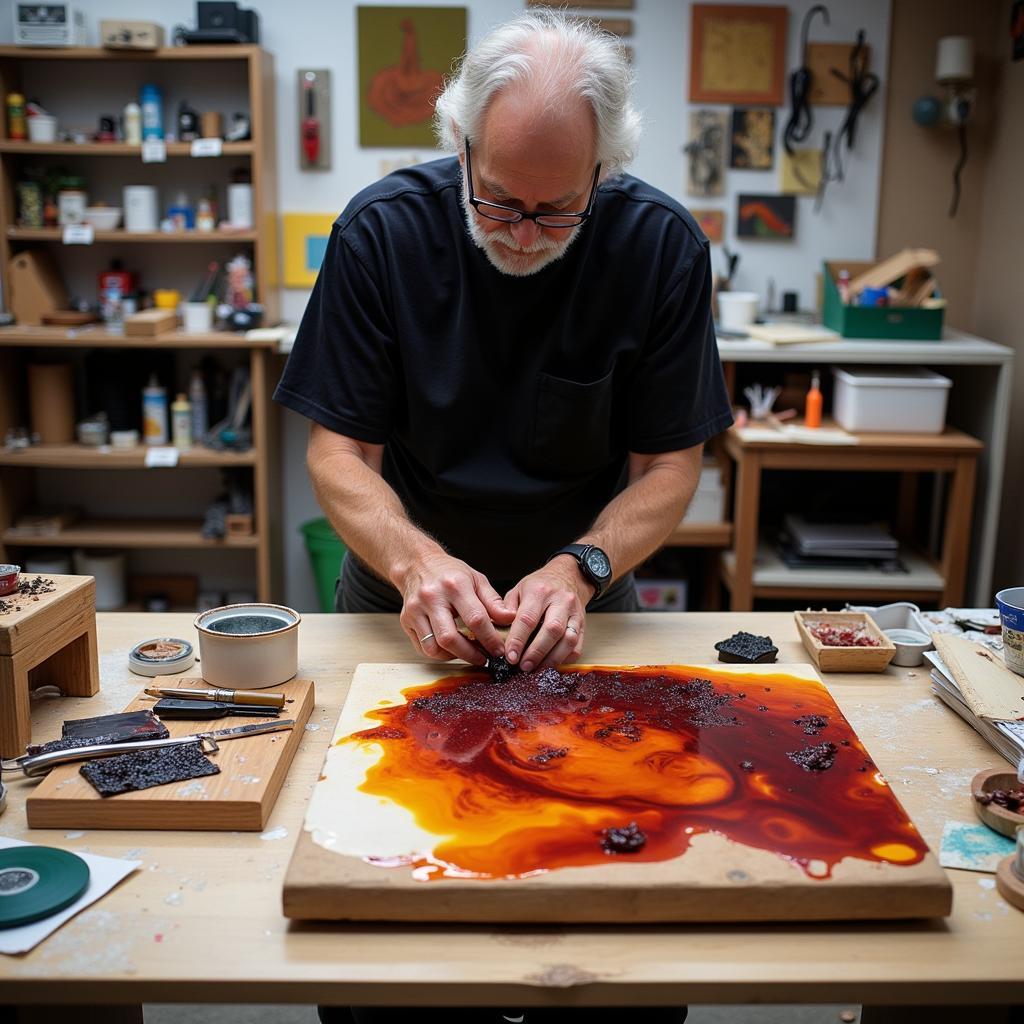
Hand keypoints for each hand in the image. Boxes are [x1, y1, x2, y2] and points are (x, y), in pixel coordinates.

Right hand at [399, 553, 513, 664]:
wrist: (417, 564)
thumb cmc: (450, 573)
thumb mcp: (476, 579)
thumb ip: (493, 601)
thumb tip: (510, 619)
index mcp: (454, 585)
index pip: (475, 618)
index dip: (489, 639)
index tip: (498, 650)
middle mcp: (432, 598)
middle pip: (449, 638)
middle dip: (470, 654)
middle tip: (483, 658)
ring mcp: (415, 610)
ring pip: (433, 647)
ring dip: (453, 656)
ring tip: (467, 653)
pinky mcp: (406, 620)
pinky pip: (423, 648)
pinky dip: (439, 653)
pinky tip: (452, 648)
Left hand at [503, 557, 590, 671]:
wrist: (567, 577)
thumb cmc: (539, 586)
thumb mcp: (518, 589)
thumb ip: (507, 609)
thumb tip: (498, 630)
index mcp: (540, 591)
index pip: (528, 618)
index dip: (518, 640)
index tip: (510, 656)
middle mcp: (561, 601)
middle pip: (551, 630)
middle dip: (536, 652)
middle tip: (523, 666)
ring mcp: (575, 613)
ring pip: (568, 640)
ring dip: (551, 659)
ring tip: (536, 669)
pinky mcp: (583, 625)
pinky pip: (577, 646)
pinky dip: (564, 659)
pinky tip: (551, 664)